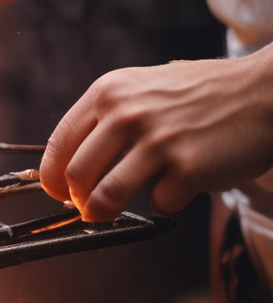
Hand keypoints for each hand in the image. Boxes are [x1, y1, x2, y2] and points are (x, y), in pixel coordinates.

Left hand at [41, 51, 272, 221]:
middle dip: (77, 202)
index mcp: (109, 92)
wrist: (264, 93)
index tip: (57, 193)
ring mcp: (157, 141)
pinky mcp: (187, 168)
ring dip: (104, 214)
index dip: (52, 178)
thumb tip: (71, 166)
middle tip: (88, 209)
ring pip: (104, 198)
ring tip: (112, 213)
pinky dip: (164, 204)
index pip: (58, 144)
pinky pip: (158, 204)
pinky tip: (178, 187)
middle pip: (75, 177)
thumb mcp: (142, 88)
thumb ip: (107, 119)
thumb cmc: (201, 94)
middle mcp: (127, 113)